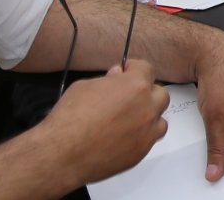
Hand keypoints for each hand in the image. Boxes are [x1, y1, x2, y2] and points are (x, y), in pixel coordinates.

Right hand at [43, 59, 169, 183]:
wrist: (63, 153)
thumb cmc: (70, 120)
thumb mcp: (84, 87)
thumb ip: (107, 80)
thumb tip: (116, 76)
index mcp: (135, 86)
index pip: (147, 69)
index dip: (135, 69)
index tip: (127, 73)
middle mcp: (146, 107)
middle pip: (159, 94)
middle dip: (145, 92)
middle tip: (128, 97)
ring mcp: (147, 131)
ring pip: (159, 119)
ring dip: (148, 116)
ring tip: (129, 119)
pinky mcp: (141, 151)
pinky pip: (151, 139)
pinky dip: (142, 136)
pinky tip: (125, 136)